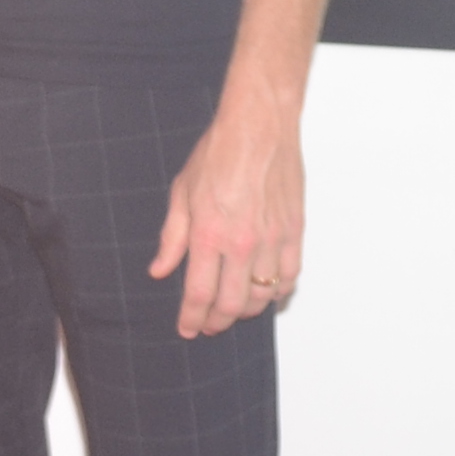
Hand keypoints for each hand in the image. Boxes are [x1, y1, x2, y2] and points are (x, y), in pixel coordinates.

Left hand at [151, 89, 303, 339]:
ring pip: (261, 296)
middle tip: (209, 324)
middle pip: (231, 304)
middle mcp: (242, 243)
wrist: (259, 127)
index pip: (198, 294)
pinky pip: (289, 277)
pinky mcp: (294, 232)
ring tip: (233, 311)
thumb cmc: (219, 153)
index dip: (192, 318)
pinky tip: (266, 294)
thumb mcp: (182, 193)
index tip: (188, 328)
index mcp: (208, 233)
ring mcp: (272, 240)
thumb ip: (172, 237)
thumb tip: (160, 269)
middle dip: (217, 321)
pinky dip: (277, 293)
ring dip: (246, 311)